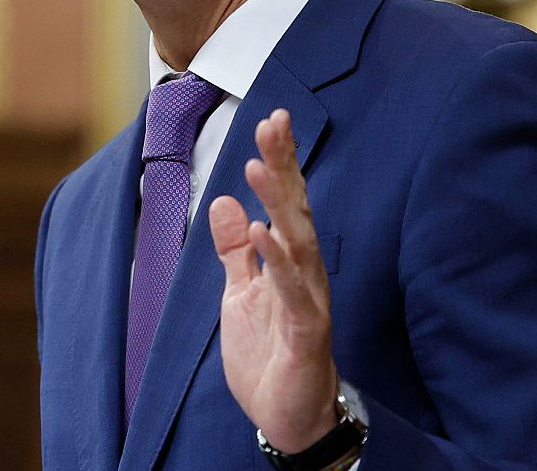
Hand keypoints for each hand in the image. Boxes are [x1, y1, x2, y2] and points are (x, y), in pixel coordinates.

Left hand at [207, 109, 338, 452]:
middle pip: (297, 210)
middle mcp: (306, 273)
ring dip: (280, 203)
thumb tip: (226, 201)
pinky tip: (263, 232)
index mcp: (290, 261)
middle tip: (273, 123)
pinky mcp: (307, 333)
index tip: (272, 120)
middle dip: (285, 166)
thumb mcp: (240, 294)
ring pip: (300, 242)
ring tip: (260, 166)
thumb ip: (234, 250)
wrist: (287, 417)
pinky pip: (294, 292)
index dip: (281, 162)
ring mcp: (310, 301)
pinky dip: (279, 261)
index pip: (286, 202)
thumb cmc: (269, 354)